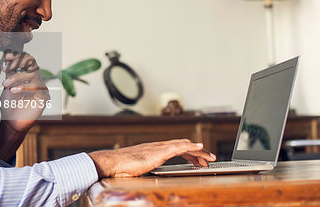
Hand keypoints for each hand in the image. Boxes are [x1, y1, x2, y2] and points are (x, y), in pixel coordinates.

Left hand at [0, 52, 49, 132]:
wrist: (11, 122)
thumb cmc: (9, 105)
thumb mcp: (7, 85)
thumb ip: (10, 72)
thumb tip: (7, 57)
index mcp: (27, 75)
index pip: (27, 59)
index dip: (17, 56)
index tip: (6, 57)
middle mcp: (36, 79)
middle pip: (32, 62)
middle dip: (19, 62)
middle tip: (6, 68)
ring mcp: (41, 87)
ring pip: (33, 74)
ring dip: (17, 77)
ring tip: (5, 84)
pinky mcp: (44, 96)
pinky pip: (36, 87)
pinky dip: (24, 87)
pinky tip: (14, 91)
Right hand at [88, 139, 215, 177]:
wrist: (112, 163)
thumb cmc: (120, 168)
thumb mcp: (138, 170)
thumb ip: (146, 170)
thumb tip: (149, 176)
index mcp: (153, 150)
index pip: (175, 149)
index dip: (188, 153)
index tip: (198, 159)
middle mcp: (157, 146)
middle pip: (182, 145)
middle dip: (197, 152)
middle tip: (208, 159)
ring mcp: (158, 147)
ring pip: (184, 145)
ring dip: (198, 151)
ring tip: (209, 157)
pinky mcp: (159, 152)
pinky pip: (179, 147)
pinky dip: (191, 147)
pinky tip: (200, 148)